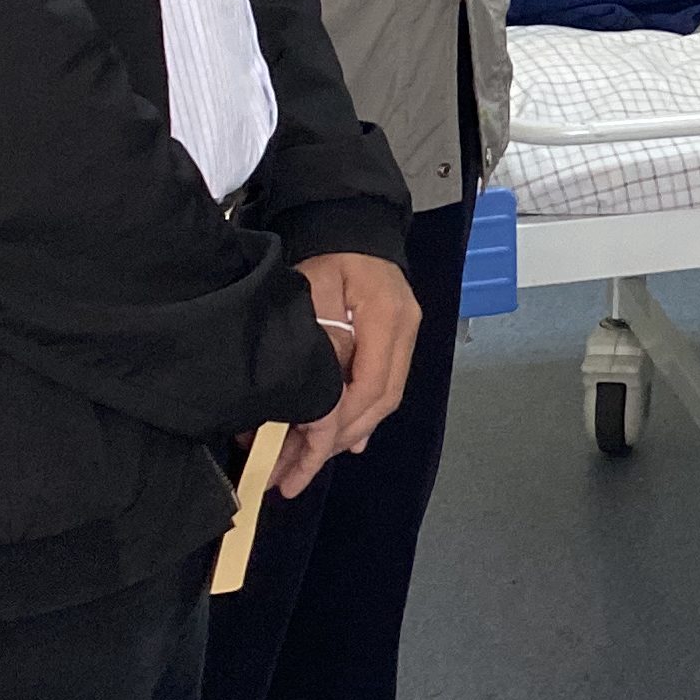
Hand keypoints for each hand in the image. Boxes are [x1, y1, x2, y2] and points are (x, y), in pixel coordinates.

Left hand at [273, 250, 417, 499]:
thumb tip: (319, 393)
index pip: (370, 385)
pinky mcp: (396, 341)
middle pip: (380, 401)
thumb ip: (320, 338)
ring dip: (345, 434)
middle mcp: (405, 332)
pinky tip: (341, 442)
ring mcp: (405, 337)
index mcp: (388, 318)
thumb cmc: (329, 253)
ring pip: (382, 400)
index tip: (300, 453)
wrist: (352, 224)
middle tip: (293, 474)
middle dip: (337, 442)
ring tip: (305, 464)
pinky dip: (358, 417)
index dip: (337, 424)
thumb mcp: (313, 288)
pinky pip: (381, 387)